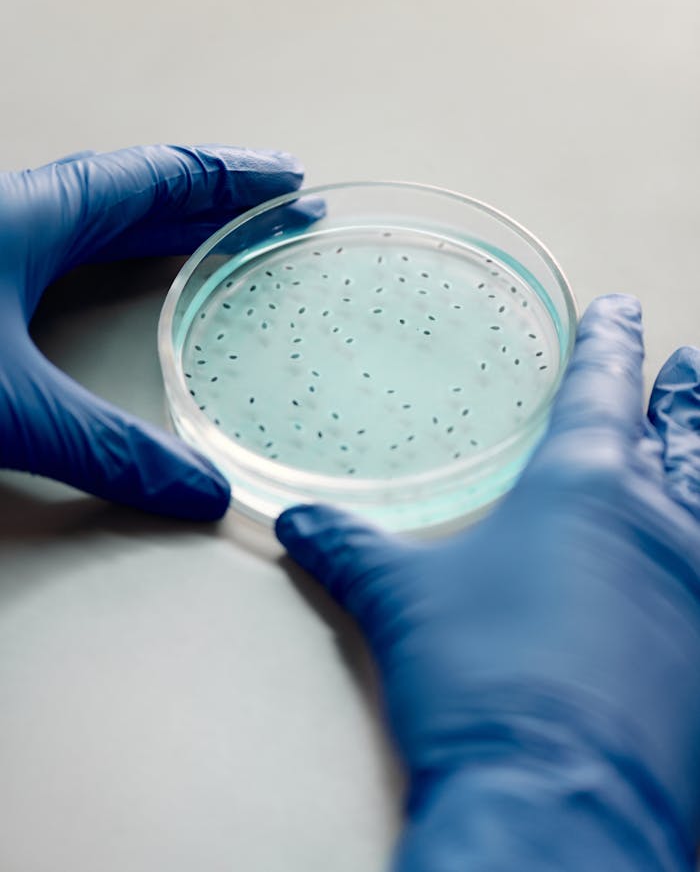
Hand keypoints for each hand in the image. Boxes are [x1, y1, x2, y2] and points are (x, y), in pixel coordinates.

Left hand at [0, 144, 305, 519]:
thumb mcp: (7, 407)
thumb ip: (106, 451)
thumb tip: (195, 491)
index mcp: (37, 214)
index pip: (160, 178)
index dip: (231, 177)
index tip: (286, 180)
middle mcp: (19, 214)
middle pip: (140, 186)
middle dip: (213, 193)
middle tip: (273, 206)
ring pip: (103, 212)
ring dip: (168, 217)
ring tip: (220, 233)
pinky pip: (71, 244)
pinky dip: (122, 248)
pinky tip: (128, 274)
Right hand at [277, 295, 699, 870]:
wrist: (558, 799)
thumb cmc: (479, 678)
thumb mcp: (403, 602)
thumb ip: (352, 550)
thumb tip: (300, 523)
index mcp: (582, 486)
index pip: (600, 389)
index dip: (608, 342)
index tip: (621, 310)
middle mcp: (657, 520)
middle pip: (678, 434)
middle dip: (677, 396)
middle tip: (682, 364)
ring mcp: (696, 582)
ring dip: (699, 453)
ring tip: (694, 429)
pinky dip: (699, 538)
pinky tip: (686, 556)